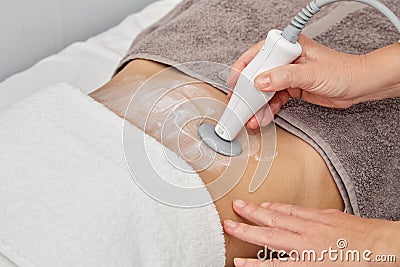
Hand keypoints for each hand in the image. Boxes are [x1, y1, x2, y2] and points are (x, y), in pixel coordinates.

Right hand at [224, 200, 399, 265]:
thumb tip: (283, 264)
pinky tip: (271, 204)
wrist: (384, 246)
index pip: (274, 264)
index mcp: (309, 260)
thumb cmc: (361, 264)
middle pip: (270, 233)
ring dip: (258, 211)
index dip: (253, 263)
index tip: (238, 261)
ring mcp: (313, 224)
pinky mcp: (322, 215)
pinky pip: (295, 209)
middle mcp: (307, 240)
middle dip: (247, 228)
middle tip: (229, 222)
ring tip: (242, 206)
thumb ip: (302, 266)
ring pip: (280, 216)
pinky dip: (280, 206)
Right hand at [226, 35, 367, 128]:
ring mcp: (288, 74)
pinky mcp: (292, 88)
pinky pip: (274, 99)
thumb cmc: (343, 72)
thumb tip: (260, 82)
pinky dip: (268, 108)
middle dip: (248, 91)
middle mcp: (286, 59)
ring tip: (251, 117)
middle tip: (239, 105)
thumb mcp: (311, 73)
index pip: (258, 54)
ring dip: (257, 104)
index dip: (244, 68)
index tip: (235, 83)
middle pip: (258, 74)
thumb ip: (284, 77)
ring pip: (265, 89)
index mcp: (289, 46)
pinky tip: (263, 117)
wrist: (359, 87)